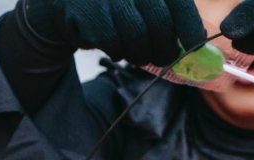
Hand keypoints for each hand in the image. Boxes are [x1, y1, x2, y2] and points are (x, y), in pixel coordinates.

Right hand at [19, 0, 205, 65]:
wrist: (58, 1)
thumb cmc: (110, 5)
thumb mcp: (138, 2)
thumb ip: (165, 15)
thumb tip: (195, 43)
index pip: (176, 2)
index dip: (188, 26)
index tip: (194, 46)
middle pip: (158, 22)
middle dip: (164, 48)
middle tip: (165, 59)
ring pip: (135, 37)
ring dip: (138, 52)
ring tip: (134, 51)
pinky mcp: (85, 11)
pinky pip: (111, 43)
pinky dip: (115, 50)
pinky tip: (109, 43)